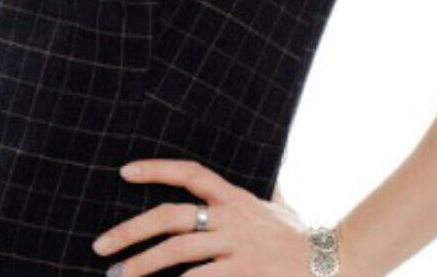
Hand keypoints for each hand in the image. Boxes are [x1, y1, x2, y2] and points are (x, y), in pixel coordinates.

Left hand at [91, 158, 310, 275]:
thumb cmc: (303, 237)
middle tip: (101, 246)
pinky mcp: (246, 273)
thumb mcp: (281, 207)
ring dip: (143, 265)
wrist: (335, 260)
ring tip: (118, 276)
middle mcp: (232, 218)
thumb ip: (265, 193)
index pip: (190, 173)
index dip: (156, 169)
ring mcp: (238, 247)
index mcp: (236, 198)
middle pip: (170, 217)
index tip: (124, 172)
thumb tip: (267, 179)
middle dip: (130, 231)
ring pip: (178, 251)